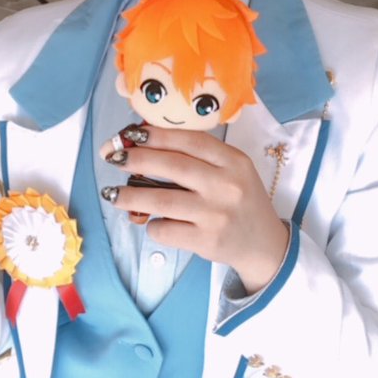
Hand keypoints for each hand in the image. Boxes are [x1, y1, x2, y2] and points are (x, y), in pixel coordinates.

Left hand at [100, 127, 288, 293]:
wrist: (264, 244)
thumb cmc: (240, 201)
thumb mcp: (232, 171)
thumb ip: (199, 158)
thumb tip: (145, 144)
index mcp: (234, 161)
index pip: (191, 141)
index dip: (158, 135)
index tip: (131, 133)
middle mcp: (226, 185)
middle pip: (173, 166)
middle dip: (137, 159)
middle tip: (113, 158)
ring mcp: (216, 215)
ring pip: (162, 200)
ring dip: (131, 195)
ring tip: (113, 194)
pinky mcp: (206, 241)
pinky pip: (166, 230)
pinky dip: (152, 225)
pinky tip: (153, 223)